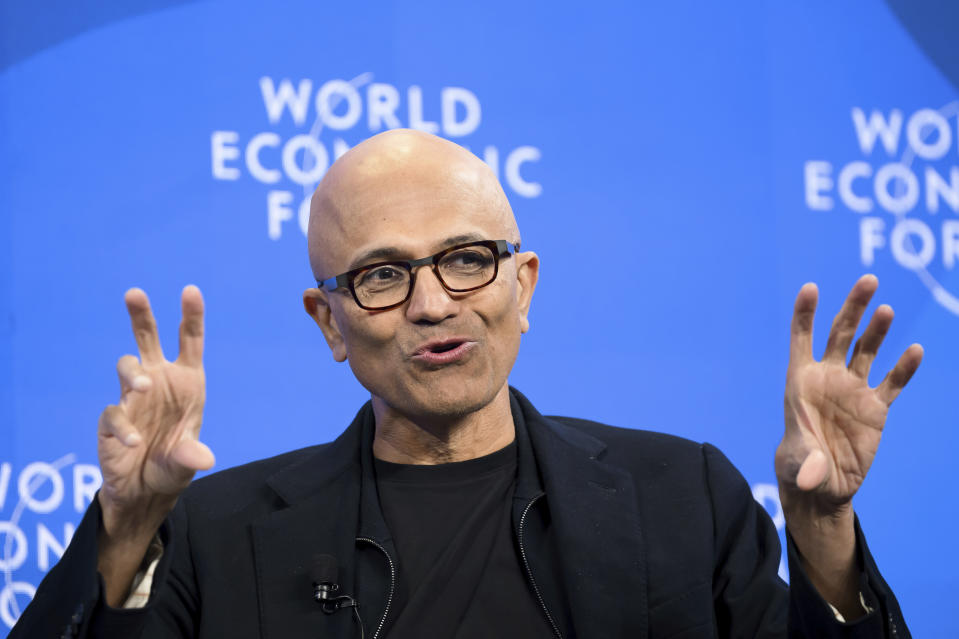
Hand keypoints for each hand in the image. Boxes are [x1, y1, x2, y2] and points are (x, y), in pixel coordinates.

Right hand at [97, 286, 214, 535]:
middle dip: (141, 315)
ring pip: (127, 366)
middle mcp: (159, 382)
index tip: (190, 290)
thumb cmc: (173, 465)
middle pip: (147, 339)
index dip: (191, 315)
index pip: (189, 342)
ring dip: (134, 373)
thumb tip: (203, 458)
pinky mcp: (113, 419)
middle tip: (135, 293)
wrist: (145, 491)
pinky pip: (114, 413)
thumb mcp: (187, 461)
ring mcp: (133, 397)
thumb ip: (192, 456)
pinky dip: (123, 426)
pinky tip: (134, 442)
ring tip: (142, 386)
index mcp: (187, 381)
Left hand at [777, 274, 921, 510]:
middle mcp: (827, 379)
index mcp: (800, 382)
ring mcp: (853, 391)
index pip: (801, 338)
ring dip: (877, 330)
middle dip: (853, 308)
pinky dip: (903, 368)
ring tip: (886, 310)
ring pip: (867, 351)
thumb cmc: (799, 469)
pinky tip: (914, 351)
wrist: (823, 487)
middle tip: (868, 281)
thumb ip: (806, 462)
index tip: (811, 288)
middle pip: (840, 334)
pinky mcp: (875, 409)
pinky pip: (892, 383)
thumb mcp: (798, 465)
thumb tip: (812, 474)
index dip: (805, 313)